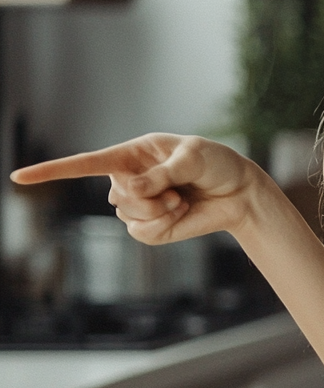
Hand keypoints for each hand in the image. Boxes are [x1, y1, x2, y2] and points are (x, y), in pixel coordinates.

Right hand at [11, 133, 274, 243]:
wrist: (238, 192)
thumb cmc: (216, 164)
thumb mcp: (193, 156)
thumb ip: (161, 172)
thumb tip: (129, 191)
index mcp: (131, 154)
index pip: (85, 163)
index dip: (51, 171)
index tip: (19, 178)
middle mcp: (128, 180)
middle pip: (117, 194)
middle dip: (152, 193)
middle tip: (181, 184)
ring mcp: (137, 205)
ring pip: (129, 215)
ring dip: (162, 208)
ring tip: (183, 197)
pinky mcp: (150, 226)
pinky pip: (143, 232)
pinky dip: (165, 223)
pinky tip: (181, 212)